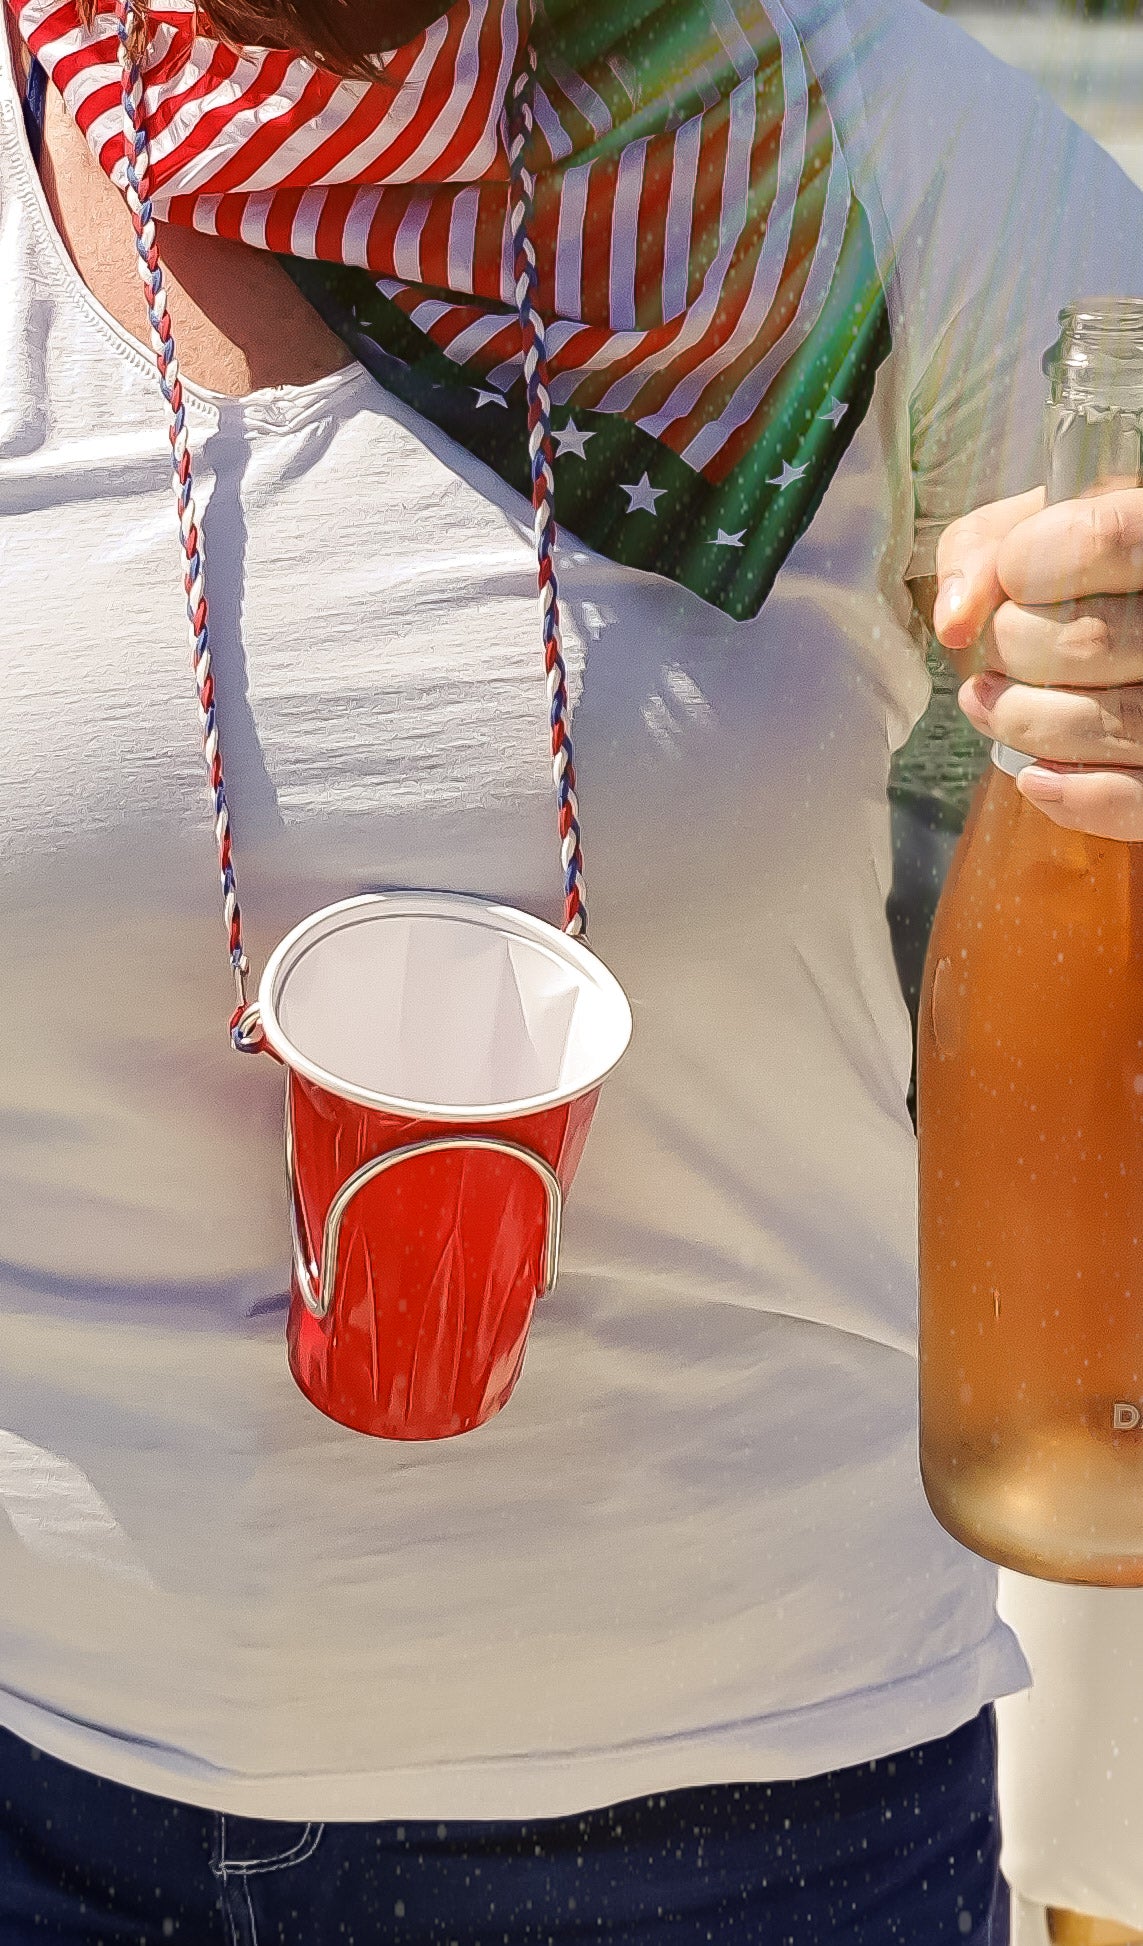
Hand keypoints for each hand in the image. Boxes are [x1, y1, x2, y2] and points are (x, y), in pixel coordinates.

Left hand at [932, 485, 1142, 840]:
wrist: (1126, 623)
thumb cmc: (1080, 572)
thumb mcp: (1037, 530)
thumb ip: (984, 548)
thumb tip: (953, 617)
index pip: (1104, 539)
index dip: (1028, 563)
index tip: (1011, 573)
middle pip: (1090, 642)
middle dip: (1011, 648)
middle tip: (996, 648)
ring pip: (1105, 721)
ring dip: (1019, 718)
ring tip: (987, 701)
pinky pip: (1136, 801)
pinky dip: (1073, 795)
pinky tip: (1035, 775)